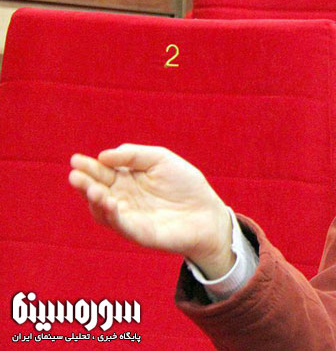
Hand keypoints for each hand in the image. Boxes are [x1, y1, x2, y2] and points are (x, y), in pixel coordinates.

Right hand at [69, 144, 234, 278]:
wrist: (208, 212)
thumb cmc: (186, 184)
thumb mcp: (161, 159)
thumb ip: (134, 155)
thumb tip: (103, 156)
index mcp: (126, 179)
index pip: (101, 172)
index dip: (88, 166)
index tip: (76, 159)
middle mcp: (122, 198)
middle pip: (97, 190)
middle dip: (85, 183)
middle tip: (75, 174)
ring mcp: (128, 217)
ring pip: (103, 210)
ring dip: (94, 200)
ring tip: (92, 189)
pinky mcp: (138, 233)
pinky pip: (121, 225)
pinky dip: (112, 215)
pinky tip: (109, 202)